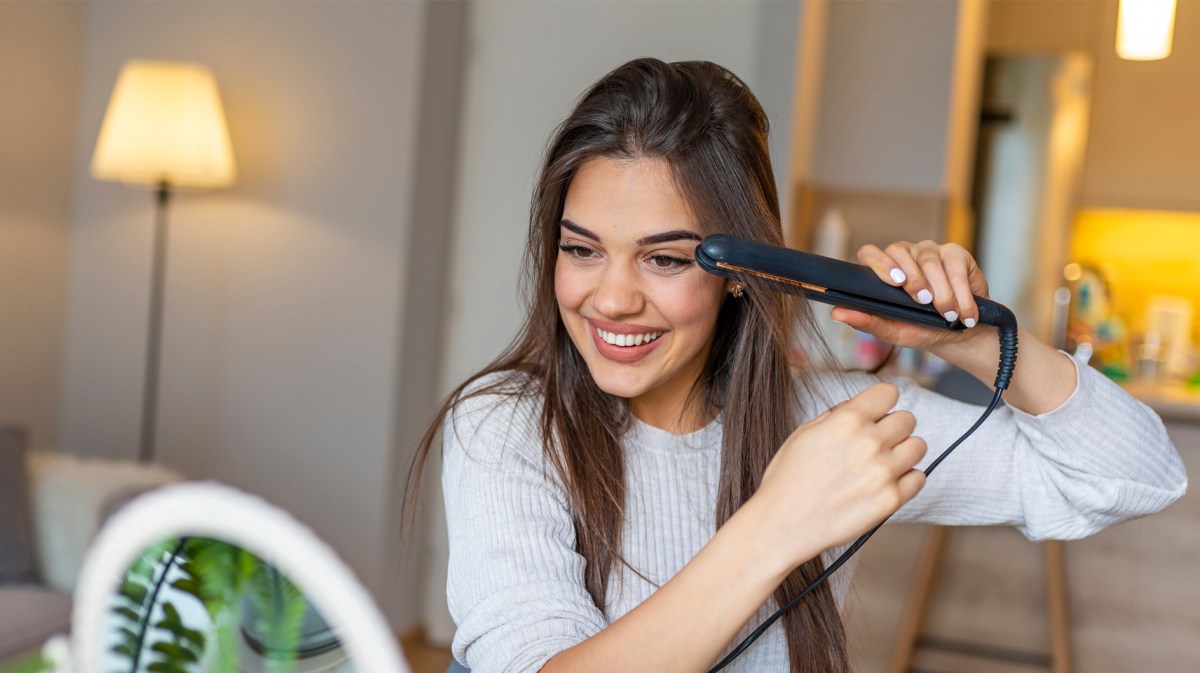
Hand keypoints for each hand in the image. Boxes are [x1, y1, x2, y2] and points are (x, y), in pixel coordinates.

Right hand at [752, 383, 925, 563]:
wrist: (783, 524)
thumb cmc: (787, 478)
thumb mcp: (803, 434)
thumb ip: (836, 415)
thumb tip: (858, 407)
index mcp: (848, 420)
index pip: (889, 393)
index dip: (881, 402)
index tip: (876, 413)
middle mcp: (870, 442)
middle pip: (908, 419)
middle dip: (893, 427)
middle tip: (876, 443)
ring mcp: (884, 472)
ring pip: (918, 446)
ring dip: (903, 452)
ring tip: (883, 463)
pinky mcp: (891, 500)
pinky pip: (919, 478)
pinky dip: (907, 479)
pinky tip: (885, 483)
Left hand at [831, 240, 990, 352]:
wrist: (959, 334)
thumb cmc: (921, 329)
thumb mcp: (893, 331)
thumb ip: (867, 321)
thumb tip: (836, 313)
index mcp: (884, 271)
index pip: (870, 254)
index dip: (880, 263)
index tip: (895, 282)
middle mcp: (904, 256)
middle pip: (900, 250)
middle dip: (913, 278)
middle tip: (924, 302)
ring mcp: (930, 251)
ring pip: (930, 260)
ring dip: (941, 291)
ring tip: (948, 314)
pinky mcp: (956, 254)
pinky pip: (955, 266)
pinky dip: (961, 292)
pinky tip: (964, 312)